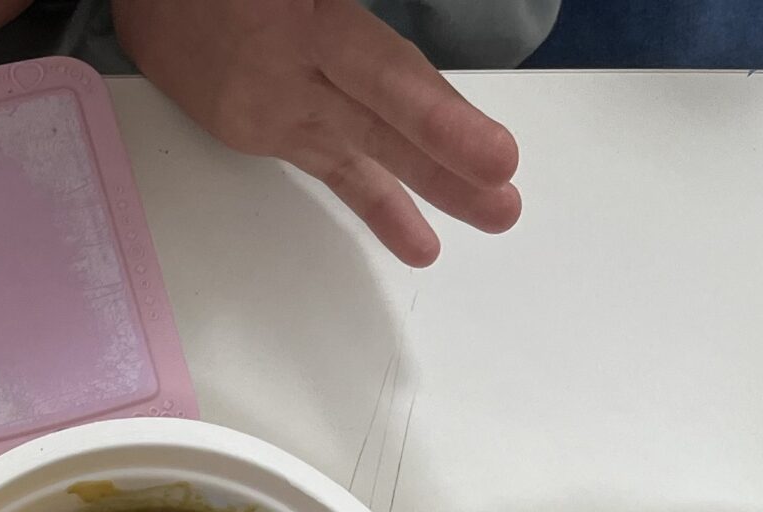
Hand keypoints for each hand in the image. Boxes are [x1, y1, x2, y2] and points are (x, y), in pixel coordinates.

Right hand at [113, 0, 519, 266]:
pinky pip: (328, 170)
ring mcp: (270, 115)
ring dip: (423, 196)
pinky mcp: (257, 136)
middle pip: (379, 128)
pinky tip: (420, 239)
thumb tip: (405, 62)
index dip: (438, 120)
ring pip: (357, 160)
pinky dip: (374, 204)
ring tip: (490, 219)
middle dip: (443, 169)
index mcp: (305, 25)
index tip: (495, 155)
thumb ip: (347, 16)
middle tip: (505, 205)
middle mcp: (288, 79)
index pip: (383, 77)